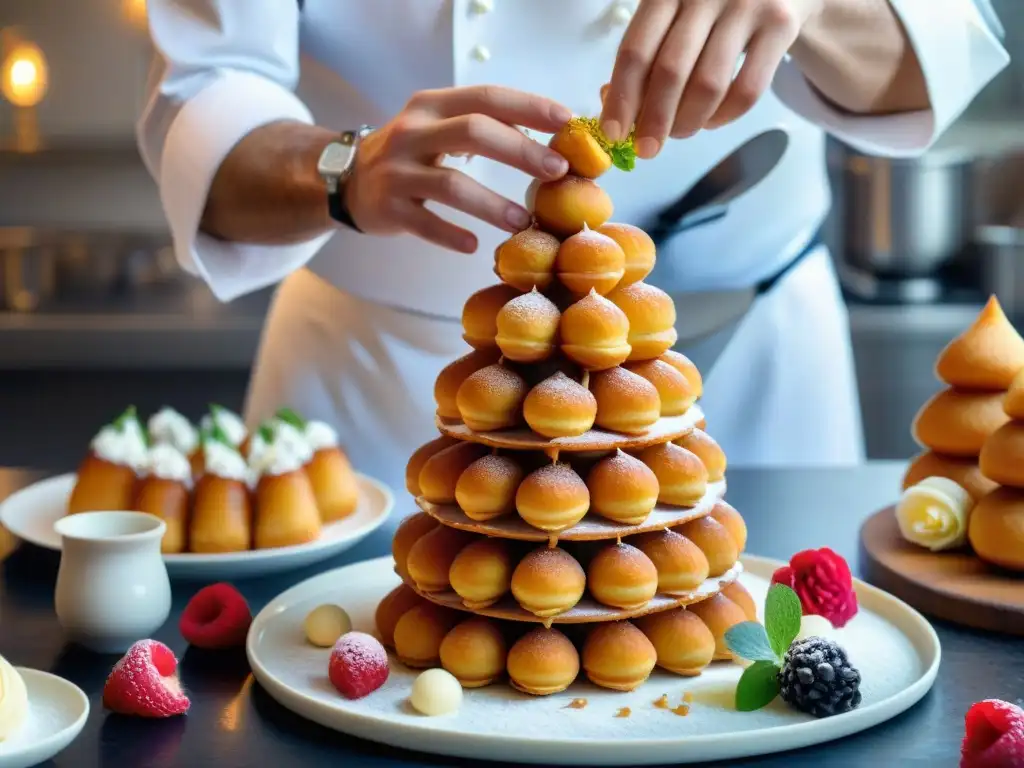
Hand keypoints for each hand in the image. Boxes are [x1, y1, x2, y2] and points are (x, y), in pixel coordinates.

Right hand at [345, 86, 571, 252]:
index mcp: (433, 105)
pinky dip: (451, 235)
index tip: (567, 122)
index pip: (487, 97)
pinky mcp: (388, 208)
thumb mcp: (439, 127)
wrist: (347, 180)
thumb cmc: (411, 154)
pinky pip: (425, 224)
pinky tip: (474, 245)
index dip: (530, 107)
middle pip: (474, 132)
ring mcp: (397, 171)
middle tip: (557, 171)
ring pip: (452, 185)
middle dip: (521, 152)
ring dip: (492, 205)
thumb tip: (549, 137)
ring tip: (523, 221)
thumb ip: (484, 126)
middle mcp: (413, 132)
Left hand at [600, 0, 822, 156]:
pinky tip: (712, 120)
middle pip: (670, 71)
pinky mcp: (780, 24)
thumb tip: (615, 106)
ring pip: (708, 85)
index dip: (622, 98)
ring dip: (688, 122)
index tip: (614, 134)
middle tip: (646, 150)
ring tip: (680, 132)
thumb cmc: (712, 2)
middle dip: (654, 120)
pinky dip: (724, 116)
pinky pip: (747, 90)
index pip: (636, 50)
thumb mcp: (673, 10)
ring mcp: (746, 5)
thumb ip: (647, 50)